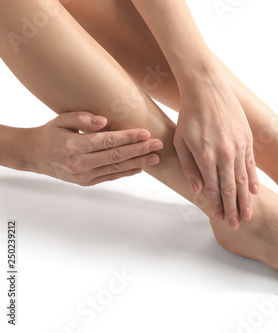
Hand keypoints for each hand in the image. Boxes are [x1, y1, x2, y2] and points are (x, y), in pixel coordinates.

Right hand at [27, 111, 162, 185]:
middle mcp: (79, 163)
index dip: (128, 137)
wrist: (33, 155)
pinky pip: (110, 177)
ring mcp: (83, 175)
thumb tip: (104, 121)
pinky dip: (126, 173)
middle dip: (140, 150)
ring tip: (155, 158)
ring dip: (138, 163)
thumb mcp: (61, 120)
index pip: (107, 141)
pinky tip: (140, 168)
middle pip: (116, 156)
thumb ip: (82, 118)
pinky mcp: (85, 182)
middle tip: (158, 144)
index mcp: (74, 145)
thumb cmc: (50, 133)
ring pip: (116, 169)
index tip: (145, 132)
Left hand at [173, 76, 258, 229]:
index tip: (220, 219)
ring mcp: (239, 146)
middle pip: (231, 188)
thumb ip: (189, 168)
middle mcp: (225, 154)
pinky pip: (251, 164)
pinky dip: (253, 179)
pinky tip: (255, 192)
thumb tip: (198, 190)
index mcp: (206, 157)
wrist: (207, 89)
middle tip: (237, 224)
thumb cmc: (189, 116)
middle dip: (233, 209)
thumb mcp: (180, 142)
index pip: (213, 189)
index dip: (217, 206)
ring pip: (243, 179)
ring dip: (245, 199)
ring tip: (249, 215)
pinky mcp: (247, 139)